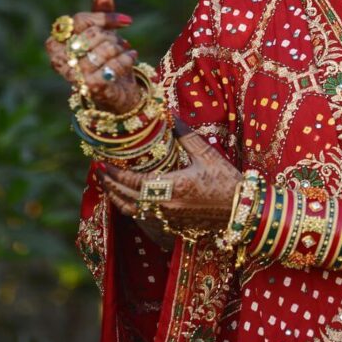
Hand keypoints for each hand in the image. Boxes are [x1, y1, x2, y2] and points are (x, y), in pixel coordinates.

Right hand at [45, 0, 142, 112]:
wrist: (114, 95)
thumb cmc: (104, 62)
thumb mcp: (103, 37)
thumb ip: (100, 16)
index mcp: (56, 44)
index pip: (79, 21)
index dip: (104, 18)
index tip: (127, 21)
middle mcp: (60, 60)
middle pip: (93, 34)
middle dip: (113, 37)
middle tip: (122, 43)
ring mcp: (75, 75)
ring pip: (104, 49)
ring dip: (121, 48)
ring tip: (125, 52)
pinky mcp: (91, 87)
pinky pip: (113, 65)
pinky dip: (126, 59)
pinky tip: (131, 58)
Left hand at [99, 125, 241, 234]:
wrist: (242, 211)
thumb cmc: (226, 181)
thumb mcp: (207, 154)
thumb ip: (185, 135)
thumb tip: (168, 114)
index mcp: (172, 187)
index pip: (133, 182)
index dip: (114, 173)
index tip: (102, 162)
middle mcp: (165, 206)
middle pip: (126, 198)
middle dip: (109, 184)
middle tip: (99, 172)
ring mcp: (167, 219)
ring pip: (131, 212)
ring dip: (116, 199)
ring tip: (107, 186)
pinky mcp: (172, 227)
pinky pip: (142, 220)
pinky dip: (130, 210)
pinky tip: (127, 201)